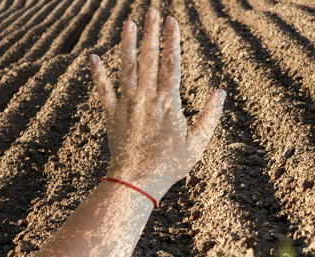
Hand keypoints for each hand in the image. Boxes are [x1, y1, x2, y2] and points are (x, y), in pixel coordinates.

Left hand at [89, 8, 225, 201]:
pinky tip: (93, 58)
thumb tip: (221, 93)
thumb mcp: (197, 144)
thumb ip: (210, 117)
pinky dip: (98, 74)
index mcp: (168, 103)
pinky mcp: (111, 115)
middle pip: (149, 60)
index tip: (172, 21)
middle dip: (151, 34)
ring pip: (127, 69)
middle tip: (152, 11)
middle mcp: (146, 98)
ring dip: (127, 45)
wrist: (137, 181)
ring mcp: (127, 105)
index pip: (171, 65)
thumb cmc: (169, 165)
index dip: (172, 42)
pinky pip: (104, 90)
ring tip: (128, 24)